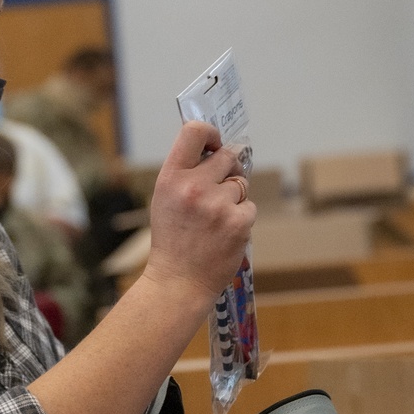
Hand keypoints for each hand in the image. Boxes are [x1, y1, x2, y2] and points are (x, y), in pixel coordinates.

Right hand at [144, 121, 254, 304]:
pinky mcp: (238, 222)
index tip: (214, 143)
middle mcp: (193, 187)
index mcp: (171, 178)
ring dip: (234, 199)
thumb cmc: (172, 240)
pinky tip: (224, 234)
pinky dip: (241, 219)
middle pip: (227, 157)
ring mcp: (218, 205)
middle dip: (227, 170)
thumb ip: (185, 173)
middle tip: (217, 191)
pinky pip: (249, 207)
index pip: (195, 132)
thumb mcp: (165, 199)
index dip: (210, 133)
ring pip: (241, 185)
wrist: (178, 282)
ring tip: (215, 221)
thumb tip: (215, 149)